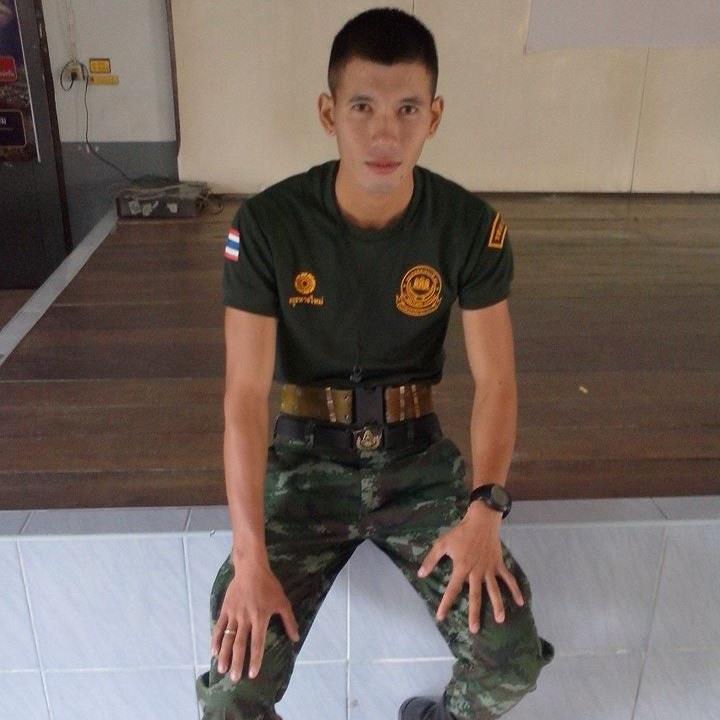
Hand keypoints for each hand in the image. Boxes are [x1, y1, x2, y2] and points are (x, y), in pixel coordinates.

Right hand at [210, 556, 299, 682]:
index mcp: (260, 618)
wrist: (251, 569)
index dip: (255, 659)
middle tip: (234, 679)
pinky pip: (219, 626)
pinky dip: (216, 639)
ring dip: (225, 655)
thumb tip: (296, 639)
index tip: (252, 674)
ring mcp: (234, 614)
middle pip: (240, 644)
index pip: (257, 643)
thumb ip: (289, 621)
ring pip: (228, 638)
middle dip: (237, 663)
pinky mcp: (225, 609)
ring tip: (222, 669)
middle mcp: (245, 618)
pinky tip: (213, 652)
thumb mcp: (282, 602)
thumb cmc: (269, 585)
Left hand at [416, 502, 523, 632]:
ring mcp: (489, 569)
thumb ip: (431, 559)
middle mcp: (476, 572)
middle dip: (474, 613)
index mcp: (462, 567)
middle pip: (476, 596)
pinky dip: (515, 589)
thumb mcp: (442, 543)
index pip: (452, 589)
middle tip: (474, 630)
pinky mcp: (498, 564)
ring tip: (499, 620)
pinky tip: (520, 602)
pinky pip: (508, 579)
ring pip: (494, 590)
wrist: (481, 521)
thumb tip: (421, 574)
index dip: (446, 603)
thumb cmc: (460, 533)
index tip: (441, 617)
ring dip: (497, 605)